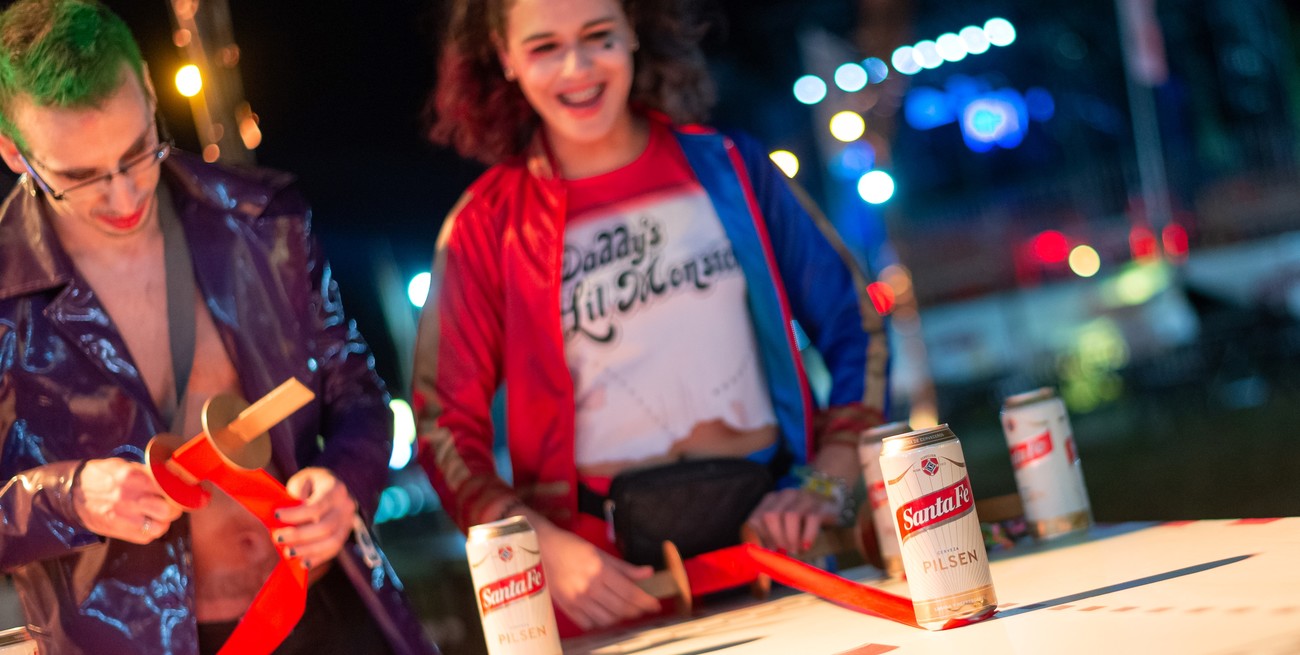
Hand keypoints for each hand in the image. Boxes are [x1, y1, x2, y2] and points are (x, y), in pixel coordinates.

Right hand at [73, 458, 181, 543]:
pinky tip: (148, 522)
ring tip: (161, 515)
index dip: (180, 491)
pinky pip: (146, 537)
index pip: (169, 487)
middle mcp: (129, 498)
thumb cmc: (101, 476)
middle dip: (176, 508)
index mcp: (132, 477)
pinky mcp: (117, 531)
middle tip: (174, 504)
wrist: (71, 493)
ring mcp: (123, 517)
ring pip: (160, 527)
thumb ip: (148, 472)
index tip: (184, 490)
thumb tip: (174, 476)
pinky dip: (152, 531)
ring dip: (165, 522)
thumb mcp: (124, 465)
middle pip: (168, 510)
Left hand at [272, 467, 356, 568]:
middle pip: (326, 527)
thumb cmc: (312, 484)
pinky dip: (318, 559)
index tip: (276, 516)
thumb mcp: (303, 480)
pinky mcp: (345, 535)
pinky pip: (334, 551)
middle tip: (278, 538)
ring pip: (332, 543)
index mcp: (336, 489)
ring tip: (288, 553)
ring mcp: (349, 522)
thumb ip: (296, 494)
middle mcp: (347, 507)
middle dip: (299, 536)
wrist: (332, 488)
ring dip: (308, 550)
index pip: (317, 506)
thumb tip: (288, 514)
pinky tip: (302, 563)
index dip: (295, 514)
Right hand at [534, 520, 661, 630]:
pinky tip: (604, 614)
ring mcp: (577, 600)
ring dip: (620, 617)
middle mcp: (589, 587)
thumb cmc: (571, 547)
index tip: (655, 605)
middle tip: (643, 608)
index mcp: (600, 571)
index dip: (645, 601)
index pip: (630, 593)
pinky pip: (589, 623)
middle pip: (621, 608)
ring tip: (625, 610)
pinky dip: (599, 622)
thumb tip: (647, 573)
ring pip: (606, 619)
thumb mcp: (600, 552)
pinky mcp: (567, 607)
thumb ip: (625, 567)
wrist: (541, 548)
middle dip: (637, 611)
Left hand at [746, 487, 838, 554]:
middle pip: (771, 516)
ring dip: (792, 538)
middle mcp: (786, 495)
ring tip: (796, 550)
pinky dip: (807, 536)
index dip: (762, 537)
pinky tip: (806, 546)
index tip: (772, 549)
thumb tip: (763, 562)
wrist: (831, 509)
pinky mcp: (821, 505)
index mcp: (771, 500)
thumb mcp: (784, 526)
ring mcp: (804, 498)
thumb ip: (771, 538)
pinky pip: (812, 519)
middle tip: (785, 550)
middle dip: (777, 538)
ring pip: (790, 516)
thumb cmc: (802, 522)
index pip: (756, 518)